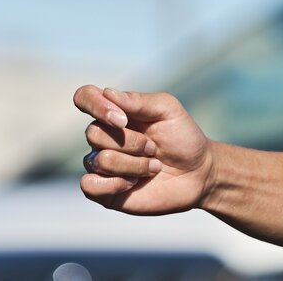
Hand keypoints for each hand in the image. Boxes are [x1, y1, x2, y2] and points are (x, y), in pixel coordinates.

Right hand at [73, 84, 213, 214]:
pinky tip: (134, 183)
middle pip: (93, 133)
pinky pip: (88, 185)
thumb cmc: (182, 137)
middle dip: (132, 142)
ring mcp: (101, 163)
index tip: (123, 119)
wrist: (197, 173)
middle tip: (154, 148)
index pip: (84, 97)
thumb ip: (139, 101)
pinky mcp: (103, 189)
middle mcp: (104, 136)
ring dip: (134, 164)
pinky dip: (115, 184)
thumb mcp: (168, 110)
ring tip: (153, 166)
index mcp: (116, 112)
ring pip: (99, 160)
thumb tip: (108, 93)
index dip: (96, 105)